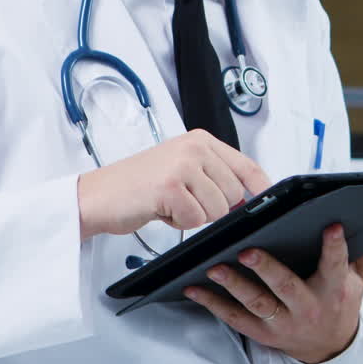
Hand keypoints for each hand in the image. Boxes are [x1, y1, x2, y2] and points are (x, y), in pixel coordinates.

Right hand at [76, 129, 270, 239]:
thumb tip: (248, 195)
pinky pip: (195, 219)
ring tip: (170, 203)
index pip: (246, 165)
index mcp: (200, 140)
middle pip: (234, 194)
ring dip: (194, 216)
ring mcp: (182, 165)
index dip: (261, 186)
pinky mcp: (170, 187)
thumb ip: (214, 176)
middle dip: (212, 208)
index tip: (267, 198)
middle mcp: (194, 148)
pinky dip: (179, 223)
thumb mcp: (182, 169)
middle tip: (182, 200)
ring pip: (218, 209)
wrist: (95, 195)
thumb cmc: (137, 186)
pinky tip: (161, 210)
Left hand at [183, 223, 362, 363]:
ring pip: (257, 303)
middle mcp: (308, 307)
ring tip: (215, 266)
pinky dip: (213, 304)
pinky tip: (195, 288)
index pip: (335, 265)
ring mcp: (283, 322)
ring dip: (234, 285)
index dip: (334, 247)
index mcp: (334, 291)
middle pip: (286, 287)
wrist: (328, 348)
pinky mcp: (262, 333)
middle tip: (248, 249)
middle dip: (266, 268)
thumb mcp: (359, 281)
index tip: (331, 226)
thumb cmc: (340, 303)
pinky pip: (235, 318)